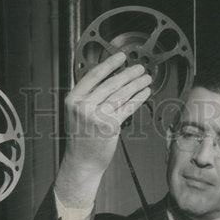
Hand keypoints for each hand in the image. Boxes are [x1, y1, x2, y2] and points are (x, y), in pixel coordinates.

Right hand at [55, 53, 151, 206]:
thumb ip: (88, 97)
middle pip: (110, 84)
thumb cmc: (81, 139)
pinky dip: (137, 100)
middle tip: (139, 68)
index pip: (94, 76)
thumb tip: (109, 79)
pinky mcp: (109, 127)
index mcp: (73, 99)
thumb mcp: (77, 113)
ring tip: (145, 79)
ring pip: (120, 95)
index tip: (121, 57)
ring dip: (136, 85)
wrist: (82, 162)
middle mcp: (83, 106)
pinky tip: (144, 94)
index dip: (110, 64)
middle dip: (128, 74)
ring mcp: (96, 116)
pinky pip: (126, 109)